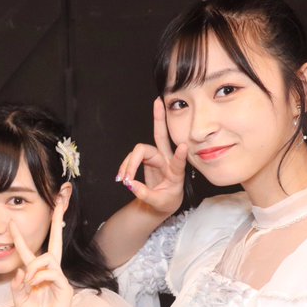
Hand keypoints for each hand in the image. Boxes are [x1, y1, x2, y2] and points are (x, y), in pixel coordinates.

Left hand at [10, 197, 72, 306]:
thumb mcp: (18, 298)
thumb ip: (17, 283)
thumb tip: (22, 270)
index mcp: (37, 273)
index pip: (29, 251)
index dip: (19, 238)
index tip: (10, 223)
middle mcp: (49, 271)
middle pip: (54, 242)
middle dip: (57, 221)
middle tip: (59, 201)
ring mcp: (59, 278)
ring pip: (47, 258)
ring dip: (34, 268)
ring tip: (29, 283)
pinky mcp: (64, 286)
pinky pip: (52, 272)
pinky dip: (40, 277)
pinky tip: (36, 287)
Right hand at [117, 98, 186, 214]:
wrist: (163, 202)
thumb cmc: (166, 201)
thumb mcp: (159, 203)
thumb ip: (145, 194)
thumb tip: (130, 184)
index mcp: (176, 173)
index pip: (178, 163)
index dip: (180, 156)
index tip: (184, 147)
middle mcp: (166, 160)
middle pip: (161, 137)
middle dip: (158, 119)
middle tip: (157, 102)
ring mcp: (155, 158)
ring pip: (139, 151)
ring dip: (128, 164)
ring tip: (123, 179)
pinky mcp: (146, 159)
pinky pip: (131, 158)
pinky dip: (125, 167)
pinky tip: (122, 177)